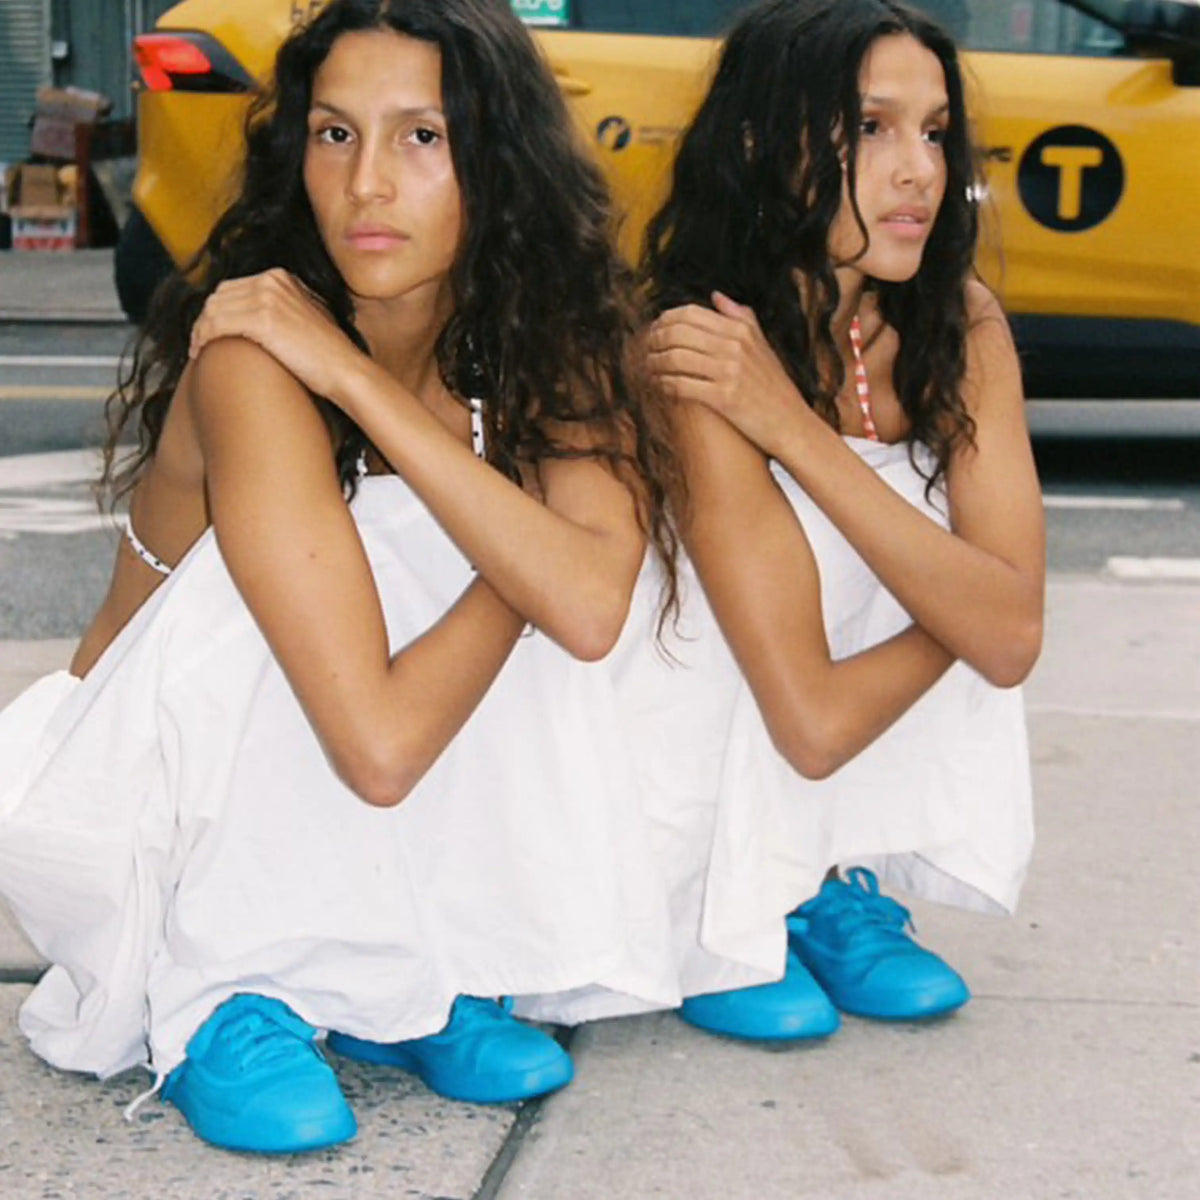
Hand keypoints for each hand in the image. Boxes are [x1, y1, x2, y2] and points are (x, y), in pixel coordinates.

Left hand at [189, 269, 364, 402]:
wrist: (345, 370)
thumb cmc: (329, 356)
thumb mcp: (306, 319)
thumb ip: (282, 310)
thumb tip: (255, 322)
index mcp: (282, 277)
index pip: (234, 286)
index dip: (218, 308)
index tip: (211, 329)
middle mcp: (272, 281)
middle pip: (219, 295)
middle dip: (205, 318)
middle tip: (199, 342)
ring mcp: (267, 298)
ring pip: (213, 309)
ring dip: (200, 330)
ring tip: (198, 350)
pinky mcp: (261, 319)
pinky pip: (216, 324)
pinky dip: (203, 338)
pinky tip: (201, 353)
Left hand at [647, 291, 809, 457]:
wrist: (790, 422)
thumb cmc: (773, 386)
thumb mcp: (762, 344)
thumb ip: (740, 317)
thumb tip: (716, 296)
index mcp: (740, 330)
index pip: (689, 314)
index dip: (664, 321)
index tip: (655, 331)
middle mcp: (734, 346)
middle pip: (677, 333)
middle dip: (654, 340)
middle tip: (645, 349)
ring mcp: (729, 372)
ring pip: (674, 358)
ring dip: (654, 363)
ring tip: (649, 368)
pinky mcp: (723, 398)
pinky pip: (681, 386)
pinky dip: (664, 385)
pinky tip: (659, 386)